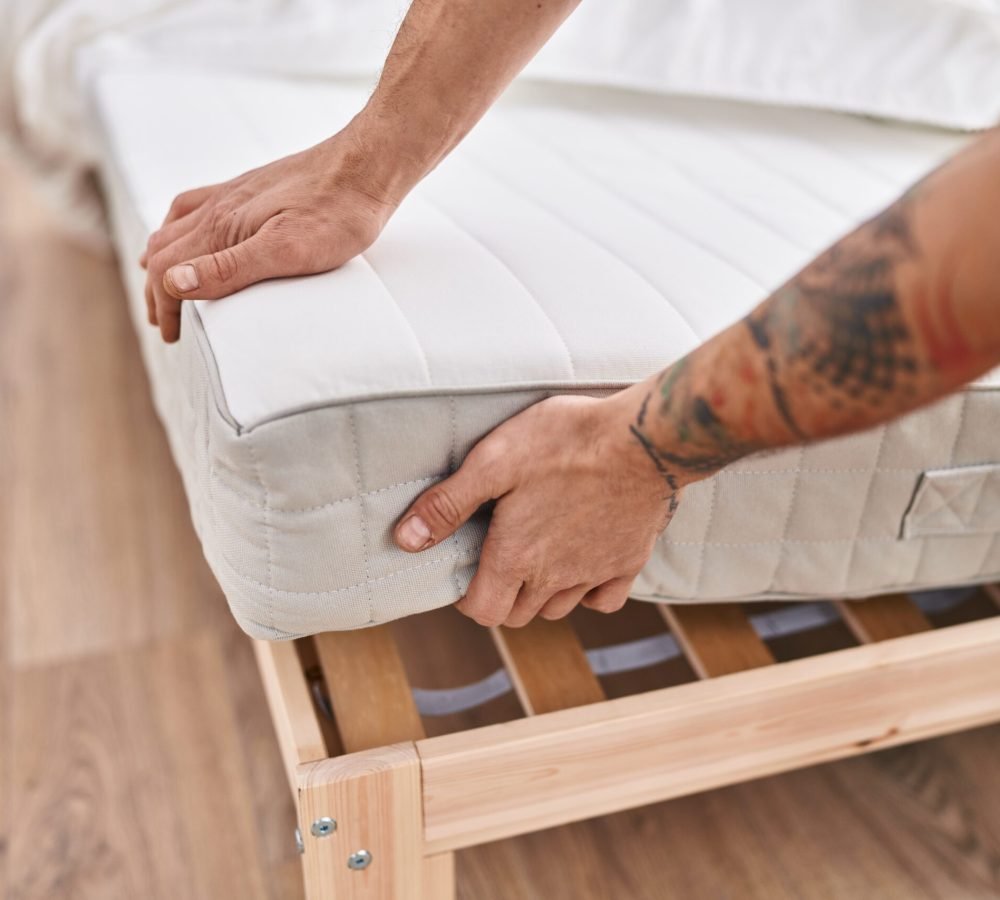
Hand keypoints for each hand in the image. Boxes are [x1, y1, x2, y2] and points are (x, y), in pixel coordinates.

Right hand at [140, 116, 411, 341]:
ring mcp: (233, 194)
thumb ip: (229, 268)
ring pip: (176, 226)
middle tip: (164, 323)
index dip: (165, 307)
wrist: (366, 167)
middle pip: (164, 250)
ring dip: (163, 258)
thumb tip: (173, 283)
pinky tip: (192, 230)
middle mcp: (218, 207)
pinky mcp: (252, 187)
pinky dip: (180, 226)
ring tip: (163, 282)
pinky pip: (197, 204)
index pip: (168, 270)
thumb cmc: (337, 213)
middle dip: (157, 290)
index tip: (172, 336)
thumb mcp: (287, 251)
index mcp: (221, 227)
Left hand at [393, 387, 688, 627]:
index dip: (467, 598)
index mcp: (517, 558)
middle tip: (498, 555)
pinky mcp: (629, 562)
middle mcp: (555, 578)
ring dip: (539, 593)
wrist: (644, 438)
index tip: (467, 571)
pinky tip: (581, 562)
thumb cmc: (565, 442)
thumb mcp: (493, 461)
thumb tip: (405, 541)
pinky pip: (603, 600)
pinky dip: (588, 592)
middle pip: (517, 614)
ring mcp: (595, 573)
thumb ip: (448, 504)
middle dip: (499, 594)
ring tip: (535, 554)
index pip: (483, 612)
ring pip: (557, 608)